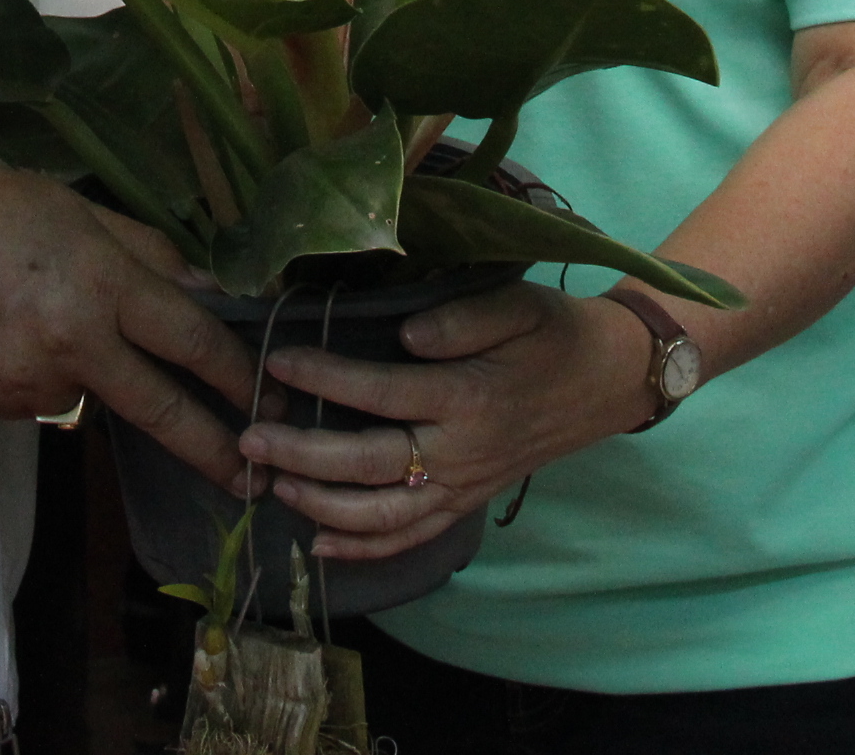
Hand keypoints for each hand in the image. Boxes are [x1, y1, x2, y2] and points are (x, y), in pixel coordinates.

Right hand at [0, 157, 255, 490]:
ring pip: (88, 396)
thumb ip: (151, 255)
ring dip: (89, 372)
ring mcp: (27, 384)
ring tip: (36, 314)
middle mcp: (71, 345)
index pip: (191, 341)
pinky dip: (37, 374)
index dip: (238, 374)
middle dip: (213, 446)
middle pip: (160, 408)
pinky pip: (38, 399)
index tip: (269, 395)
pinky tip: (4, 331)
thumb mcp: (80, 212)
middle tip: (253, 477)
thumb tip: (209, 295)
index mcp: (101, 285)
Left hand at [234, 282, 652, 560]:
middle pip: (369, 464)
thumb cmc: (552, 334)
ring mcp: (462, 485)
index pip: (381, 391)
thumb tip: (405, 338)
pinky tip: (319, 545)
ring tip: (271, 483)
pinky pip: (410, 535)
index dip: (325, 377)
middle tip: (248, 438)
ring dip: (322, 505)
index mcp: (468, 397)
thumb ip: (461, 318)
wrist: (605, 381)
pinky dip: (364, 547)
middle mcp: (460, 452)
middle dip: (302, 454)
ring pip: (383, 514)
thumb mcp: (517, 306)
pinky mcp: (465, 502)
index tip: (277, 360)